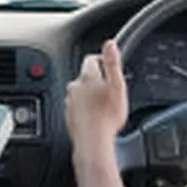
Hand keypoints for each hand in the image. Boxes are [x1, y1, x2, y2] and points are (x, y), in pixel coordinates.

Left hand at [65, 40, 128, 164]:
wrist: (92, 142)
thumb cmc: (107, 117)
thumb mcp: (117, 86)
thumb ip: (112, 63)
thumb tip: (110, 44)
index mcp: (87, 77)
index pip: (91, 59)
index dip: (102, 60)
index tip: (110, 67)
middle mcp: (75, 88)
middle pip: (85, 76)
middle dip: (96, 80)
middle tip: (109, 89)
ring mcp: (70, 102)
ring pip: (80, 93)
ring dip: (89, 95)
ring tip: (103, 105)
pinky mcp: (69, 116)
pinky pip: (77, 107)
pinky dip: (85, 109)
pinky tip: (94, 117)